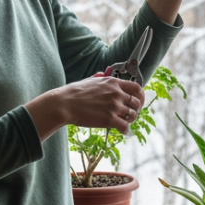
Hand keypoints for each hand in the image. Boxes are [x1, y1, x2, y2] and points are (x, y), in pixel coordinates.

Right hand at [27, 75, 144, 139]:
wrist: (64, 104)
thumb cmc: (74, 93)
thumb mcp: (90, 80)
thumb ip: (100, 78)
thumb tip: (103, 73)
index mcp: (113, 82)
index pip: (136, 88)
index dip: (140, 96)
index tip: (138, 102)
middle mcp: (116, 93)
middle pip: (136, 102)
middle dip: (136, 109)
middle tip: (131, 114)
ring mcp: (113, 106)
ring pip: (133, 115)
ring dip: (130, 120)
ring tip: (124, 122)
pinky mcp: (109, 119)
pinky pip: (125, 126)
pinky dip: (125, 130)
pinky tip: (122, 131)